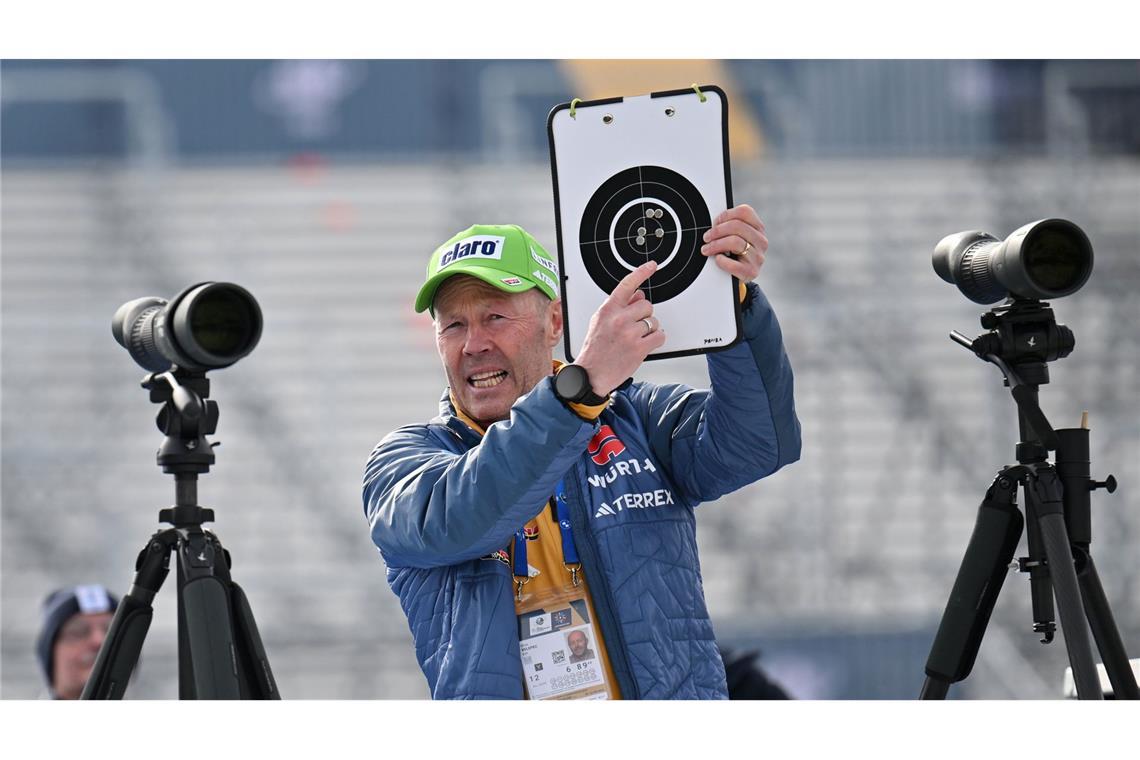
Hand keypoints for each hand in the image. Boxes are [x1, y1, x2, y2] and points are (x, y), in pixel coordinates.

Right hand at [574, 260, 666, 394]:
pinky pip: (660, 336)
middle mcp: (619, 319)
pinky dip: (656, 340)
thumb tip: (637, 295)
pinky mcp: (640, 348)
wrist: (591, 375)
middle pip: (647, 305)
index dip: (641, 272)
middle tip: (635, 326)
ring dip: (650, 329)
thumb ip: (618, 307)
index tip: (651, 266)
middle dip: (644, 315)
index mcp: (608, 310)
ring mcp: (630, 333)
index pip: (627, 285)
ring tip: (635, 339)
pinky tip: (644, 345)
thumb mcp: (599, 322)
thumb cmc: (594, 350)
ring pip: (654, 322)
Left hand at [699, 204, 767, 282]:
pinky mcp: (751, 272)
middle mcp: (761, 241)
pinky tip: (718, 260)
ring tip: (706, 249)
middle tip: (706, 237)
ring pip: (735, 242)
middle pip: (737, 226)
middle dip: (717, 231)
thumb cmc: (734, 254)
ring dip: (716, 245)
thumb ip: (728, 227)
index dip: (726, 215)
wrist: (739, 278)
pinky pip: (734, 264)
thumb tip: (713, 224)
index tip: (715, 223)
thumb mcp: (734, 236)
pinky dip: (722, 261)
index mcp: (758, 228)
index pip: (744, 212)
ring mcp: (758, 257)